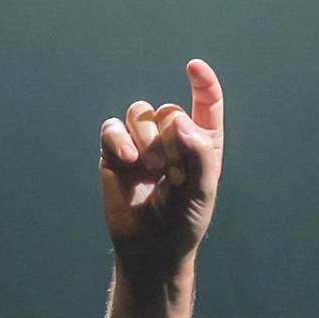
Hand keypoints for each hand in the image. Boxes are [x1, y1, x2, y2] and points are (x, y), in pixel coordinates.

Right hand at [99, 58, 223, 272]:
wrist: (152, 249)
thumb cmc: (183, 222)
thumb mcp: (202, 191)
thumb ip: (199, 154)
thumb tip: (181, 121)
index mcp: (202, 143)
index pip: (206, 103)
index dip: (203, 83)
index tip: (195, 68)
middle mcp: (172, 138)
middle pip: (169, 110)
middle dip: (171, 141)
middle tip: (174, 175)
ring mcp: (142, 144)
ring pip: (140, 113)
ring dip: (147, 138)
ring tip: (152, 169)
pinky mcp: (114, 153)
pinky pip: (112, 128)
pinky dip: (118, 138)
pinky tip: (128, 158)